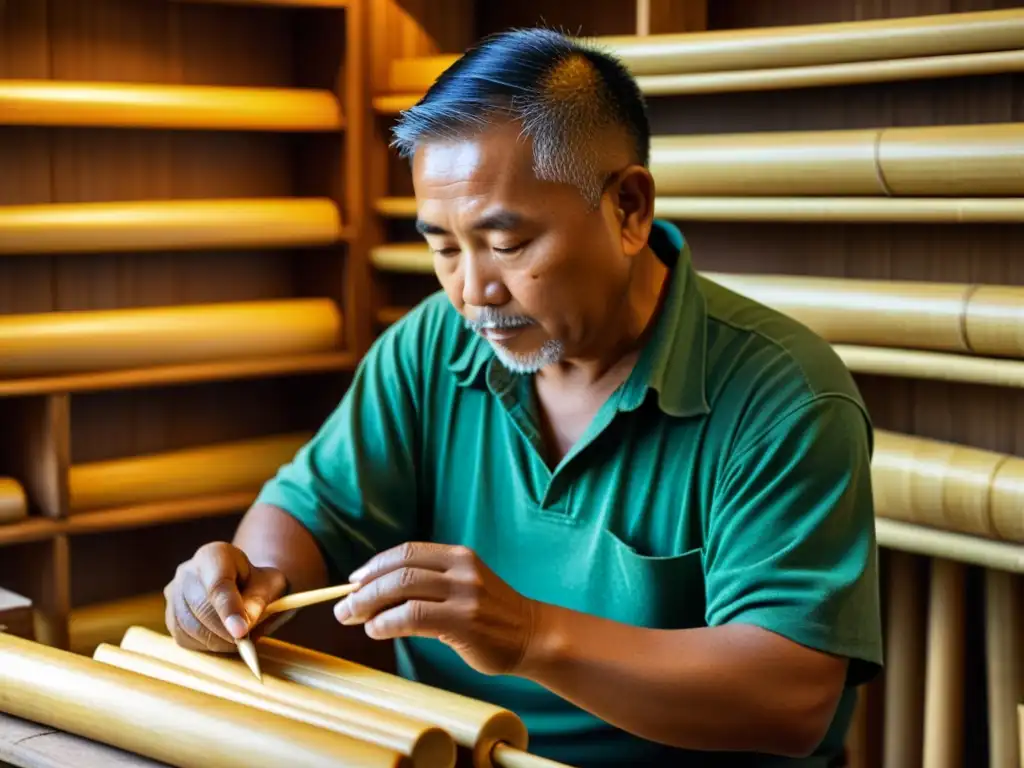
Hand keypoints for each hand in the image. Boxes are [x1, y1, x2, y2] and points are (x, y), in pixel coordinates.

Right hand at [163, 541, 286, 651]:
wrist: (242, 584)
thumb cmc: (258, 583)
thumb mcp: (268, 585)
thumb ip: (257, 602)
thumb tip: (242, 627)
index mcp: (214, 555)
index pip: (218, 585)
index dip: (229, 610)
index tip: (241, 632)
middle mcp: (187, 571)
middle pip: (201, 607)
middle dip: (225, 630)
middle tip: (245, 642)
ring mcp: (174, 593)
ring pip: (189, 626)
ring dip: (217, 641)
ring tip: (238, 640)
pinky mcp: (170, 616)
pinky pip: (184, 637)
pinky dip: (205, 645)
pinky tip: (223, 640)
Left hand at [334, 542, 537, 675]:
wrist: (532, 635)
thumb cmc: (490, 614)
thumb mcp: (463, 585)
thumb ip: (429, 582)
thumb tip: (375, 590)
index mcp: (459, 555)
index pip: (407, 552)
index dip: (375, 565)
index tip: (353, 581)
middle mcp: (462, 569)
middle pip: (400, 570)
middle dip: (364, 589)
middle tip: (342, 607)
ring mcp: (466, 594)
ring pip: (403, 590)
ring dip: (369, 605)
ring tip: (353, 618)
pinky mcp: (465, 622)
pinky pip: (414, 617)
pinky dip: (387, 623)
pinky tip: (377, 630)